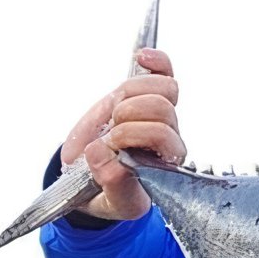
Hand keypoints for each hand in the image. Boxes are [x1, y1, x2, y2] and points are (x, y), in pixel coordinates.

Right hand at [61, 47, 184, 220]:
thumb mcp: (111, 199)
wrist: (91, 179)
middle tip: (110, 132)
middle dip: (127, 116)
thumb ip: (110, 182)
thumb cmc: (106, 192)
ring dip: (128, 95)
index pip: (164, 136)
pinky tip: (143, 57)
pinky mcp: (143, 96)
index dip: (132, 135)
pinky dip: (156, 61)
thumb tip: (102, 154)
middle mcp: (167, 138)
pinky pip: (164, 72)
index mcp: (166, 164)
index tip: (110, 145)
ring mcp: (157, 115)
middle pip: (161, 107)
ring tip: (113, 113)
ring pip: (159, 87)